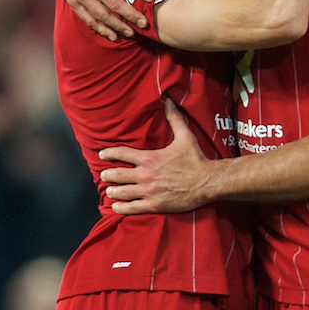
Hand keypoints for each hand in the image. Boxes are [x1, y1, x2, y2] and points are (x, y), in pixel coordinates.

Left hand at [99, 99, 211, 213]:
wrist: (207, 182)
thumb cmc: (196, 159)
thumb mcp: (185, 136)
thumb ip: (174, 119)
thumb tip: (169, 101)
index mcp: (150, 158)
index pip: (122, 153)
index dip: (109, 153)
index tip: (101, 154)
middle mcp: (146, 175)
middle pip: (118, 175)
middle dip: (108, 175)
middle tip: (103, 175)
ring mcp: (149, 191)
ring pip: (123, 192)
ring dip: (113, 192)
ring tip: (109, 191)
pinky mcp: (155, 205)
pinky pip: (133, 208)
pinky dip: (122, 208)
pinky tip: (117, 208)